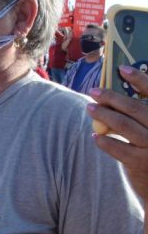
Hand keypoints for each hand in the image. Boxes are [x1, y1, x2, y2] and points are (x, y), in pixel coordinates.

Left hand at [88, 65, 147, 198]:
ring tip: (89, 108)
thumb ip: (142, 115)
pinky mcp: (142, 164)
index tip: (122, 69)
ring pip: (124, 126)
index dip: (141, 79)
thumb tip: (116, 98)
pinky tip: (95, 136)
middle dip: (112, 97)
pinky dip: (105, 141)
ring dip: (104, 115)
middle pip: (136, 108)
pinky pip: (118, 148)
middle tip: (94, 91)